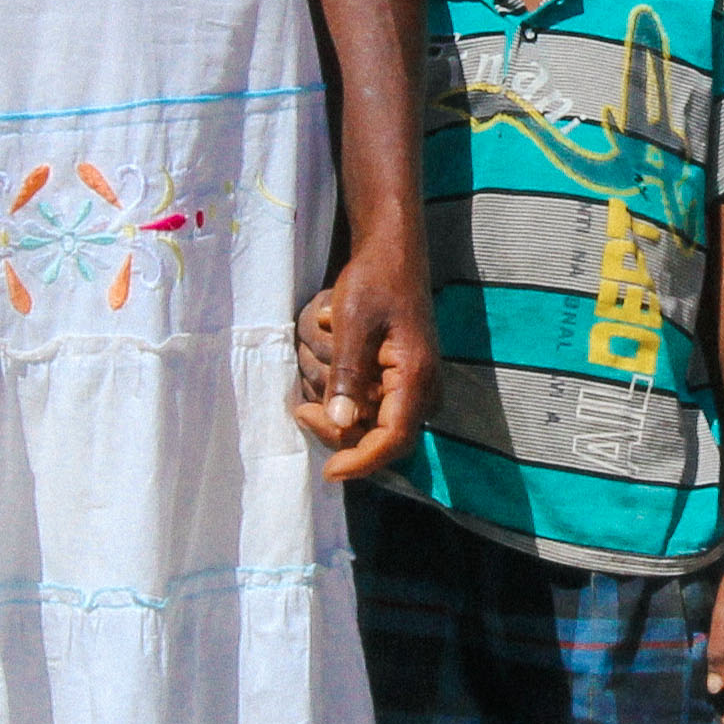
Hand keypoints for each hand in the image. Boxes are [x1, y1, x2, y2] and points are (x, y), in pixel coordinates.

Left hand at [294, 233, 434, 485]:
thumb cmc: (374, 280)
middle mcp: (422, 390)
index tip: (328, 471)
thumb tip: (340, 422)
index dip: (361, 461)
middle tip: (301, 411)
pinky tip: (326, 378)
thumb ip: (347, 375)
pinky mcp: (404, 381)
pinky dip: (347, 401)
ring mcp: (415, 387)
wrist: (393, 252)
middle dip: (339, 434)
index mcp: (415, 378)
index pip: (392, 440)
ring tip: (309, 387)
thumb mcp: (352, 323)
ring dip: (339, 416)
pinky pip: (375, 407)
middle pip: (381, 438)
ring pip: (375, 425)